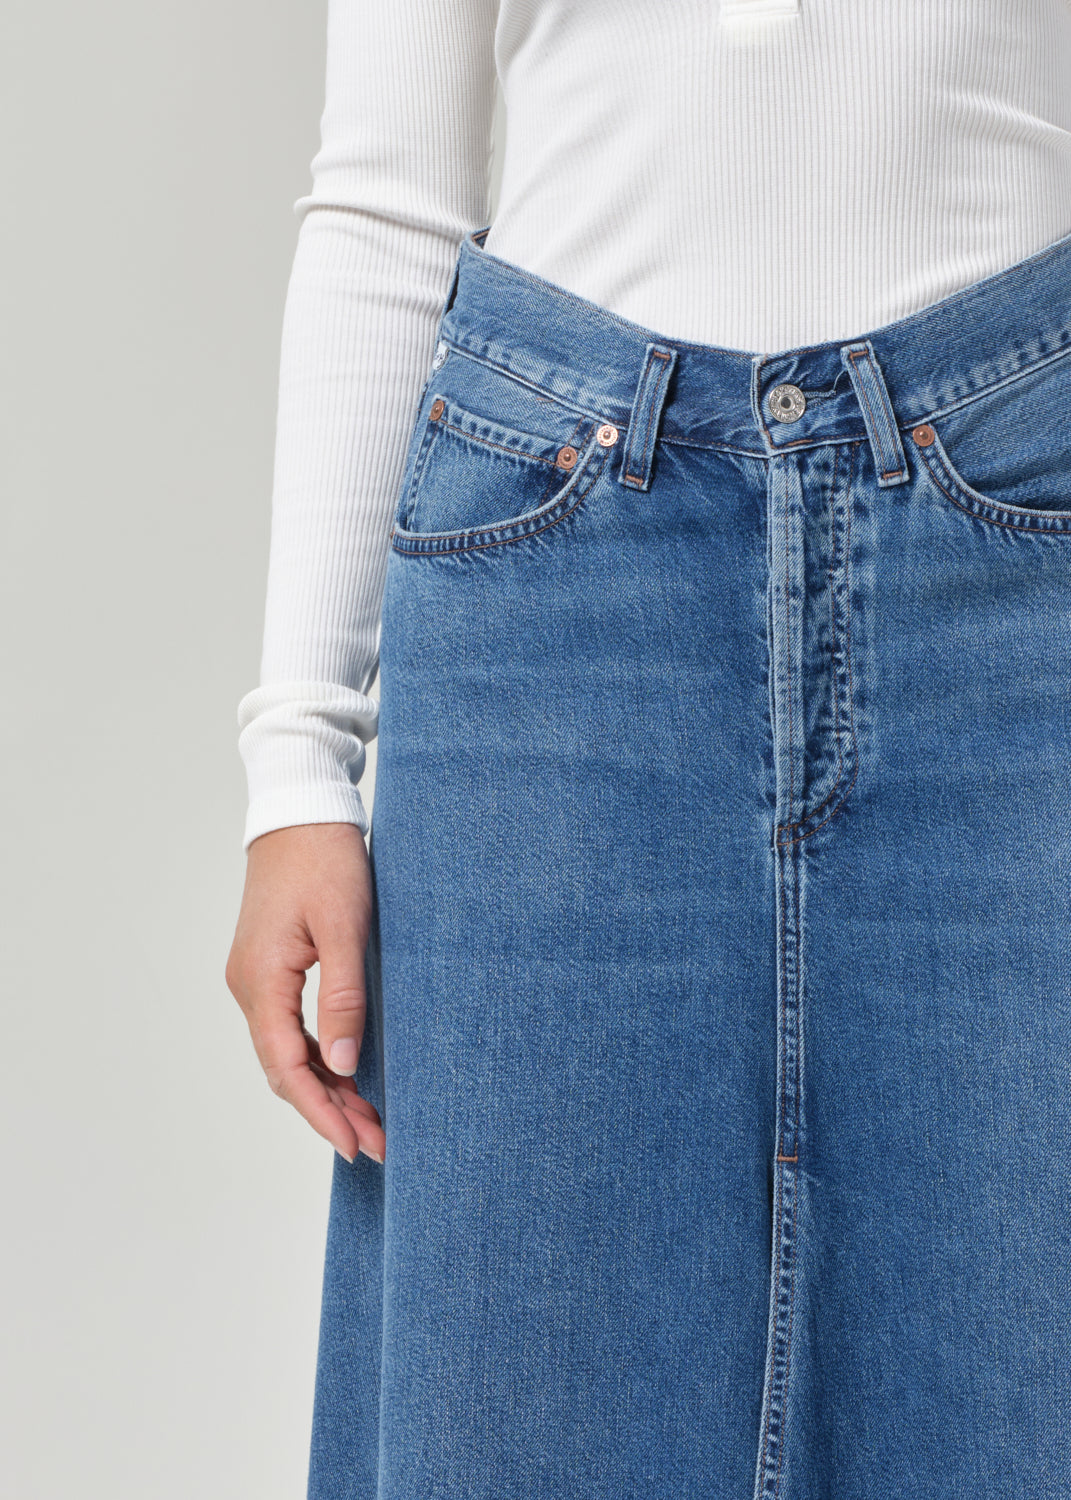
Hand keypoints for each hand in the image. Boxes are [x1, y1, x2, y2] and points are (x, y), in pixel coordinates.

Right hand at [225, 822, 384, 1164]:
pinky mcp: (271, 968)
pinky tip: (349, 1075)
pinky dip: (319, 1059)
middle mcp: (249, 987)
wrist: (300, 810)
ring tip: (372, 1120)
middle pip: (285, 1070)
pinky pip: (289, 1030)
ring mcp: (257, 978)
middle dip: (329, 1111)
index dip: (321, 1114)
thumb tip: (340, 1066)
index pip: (287, 1069)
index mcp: (261, 981)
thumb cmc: (325, 859)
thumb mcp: (344, 926)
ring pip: (287, 1053)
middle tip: (378, 1143)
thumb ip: (342, 998)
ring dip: (326, 1089)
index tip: (357, 1146)